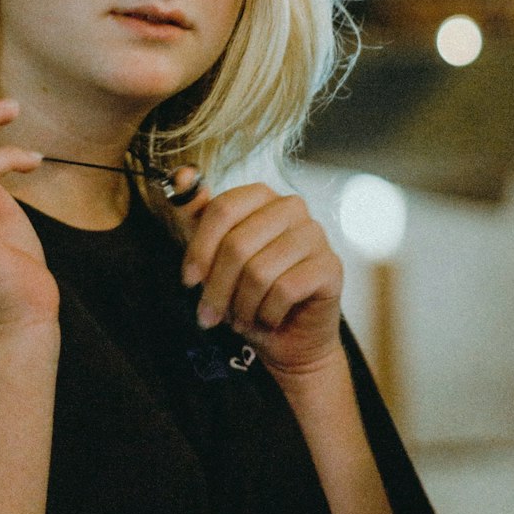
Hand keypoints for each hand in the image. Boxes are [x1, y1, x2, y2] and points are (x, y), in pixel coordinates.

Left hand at [177, 179, 343, 376]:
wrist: (288, 337)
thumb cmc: (248, 293)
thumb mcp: (212, 255)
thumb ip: (194, 216)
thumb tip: (182, 176)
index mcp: (261, 196)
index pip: (222, 209)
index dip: (199, 249)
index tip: (189, 280)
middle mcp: (291, 207)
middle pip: (237, 244)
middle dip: (217, 288)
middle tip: (210, 314)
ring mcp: (315, 235)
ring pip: (259, 271)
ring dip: (242, 306)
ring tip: (241, 317)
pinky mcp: (331, 266)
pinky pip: (285, 290)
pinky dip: (268, 313)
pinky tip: (268, 318)